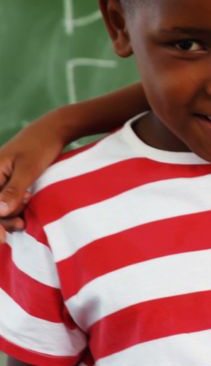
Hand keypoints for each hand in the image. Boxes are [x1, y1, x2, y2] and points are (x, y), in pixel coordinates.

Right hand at [0, 113, 68, 241]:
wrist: (52, 131)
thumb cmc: (40, 146)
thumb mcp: (29, 169)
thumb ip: (14, 190)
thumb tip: (0, 211)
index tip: (6, 234)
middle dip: (4, 220)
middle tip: (22, 223)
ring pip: (0, 206)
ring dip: (11, 215)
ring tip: (27, 210)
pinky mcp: (8, 182)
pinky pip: (7, 200)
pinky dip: (16, 208)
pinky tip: (27, 206)